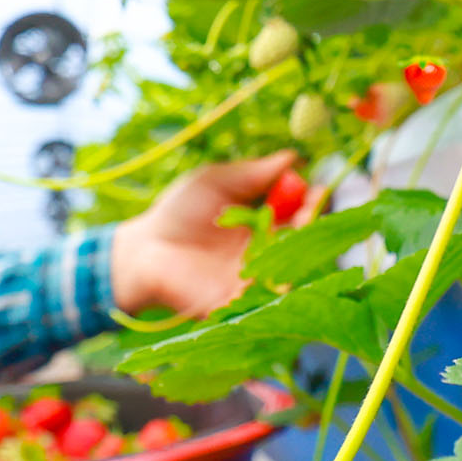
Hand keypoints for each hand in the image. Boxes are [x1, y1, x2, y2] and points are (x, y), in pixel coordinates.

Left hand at [107, 149, 297, 318]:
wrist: (143, 250)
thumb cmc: (176, 211)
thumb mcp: (215, 181)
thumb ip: (252, 173)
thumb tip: (292, 157)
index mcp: (262, 222)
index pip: (299, 212)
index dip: (312, 201)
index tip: (318, 189)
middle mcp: (265, 251)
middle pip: (303, 242)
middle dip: (313, 225)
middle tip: (311, 209)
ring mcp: (254, 279)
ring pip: (292, 269)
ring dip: (298, 252)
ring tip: (295, 233)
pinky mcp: (240, 303)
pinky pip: (267, 299)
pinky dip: (277, 285)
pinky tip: (276, 265)